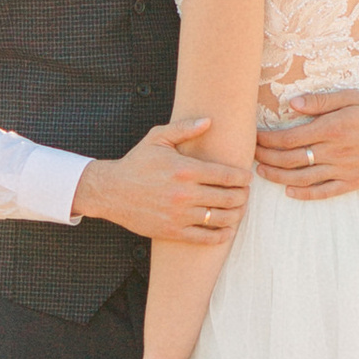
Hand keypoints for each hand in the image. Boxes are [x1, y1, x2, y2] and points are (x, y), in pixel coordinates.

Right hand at [73, 121, 247, 246]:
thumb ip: (184, 128)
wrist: (111, 192)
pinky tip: (227, 230)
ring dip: (236, 215)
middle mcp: (184, 194)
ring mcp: (179, 215)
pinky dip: (221, 235)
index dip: (242, 177)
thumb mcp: (157, 138)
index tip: (247, 177)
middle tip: (246, 193)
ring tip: (239, 209)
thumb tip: (209, 121)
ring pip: (220, 219)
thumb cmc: (137, 163)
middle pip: (227, 198)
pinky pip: (204, 237)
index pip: (225, 175)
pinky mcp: (172, 232)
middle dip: (242, 196)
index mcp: (184, 170)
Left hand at [253, 91, 358, 201]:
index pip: (290, 138)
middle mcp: (335, 152)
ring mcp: (344, 170)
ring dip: (278, 176)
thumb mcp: (352, 97)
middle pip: (291, 160)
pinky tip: (289, 191)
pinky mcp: (352, 183)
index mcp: (332, 128)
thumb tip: (292, 104)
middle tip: (250, 154)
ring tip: (262, 172)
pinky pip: (324, 193)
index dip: (268, 140)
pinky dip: (304, 194)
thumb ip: (321, 100)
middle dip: (267, 157)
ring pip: (302, 178)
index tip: (254, 136)